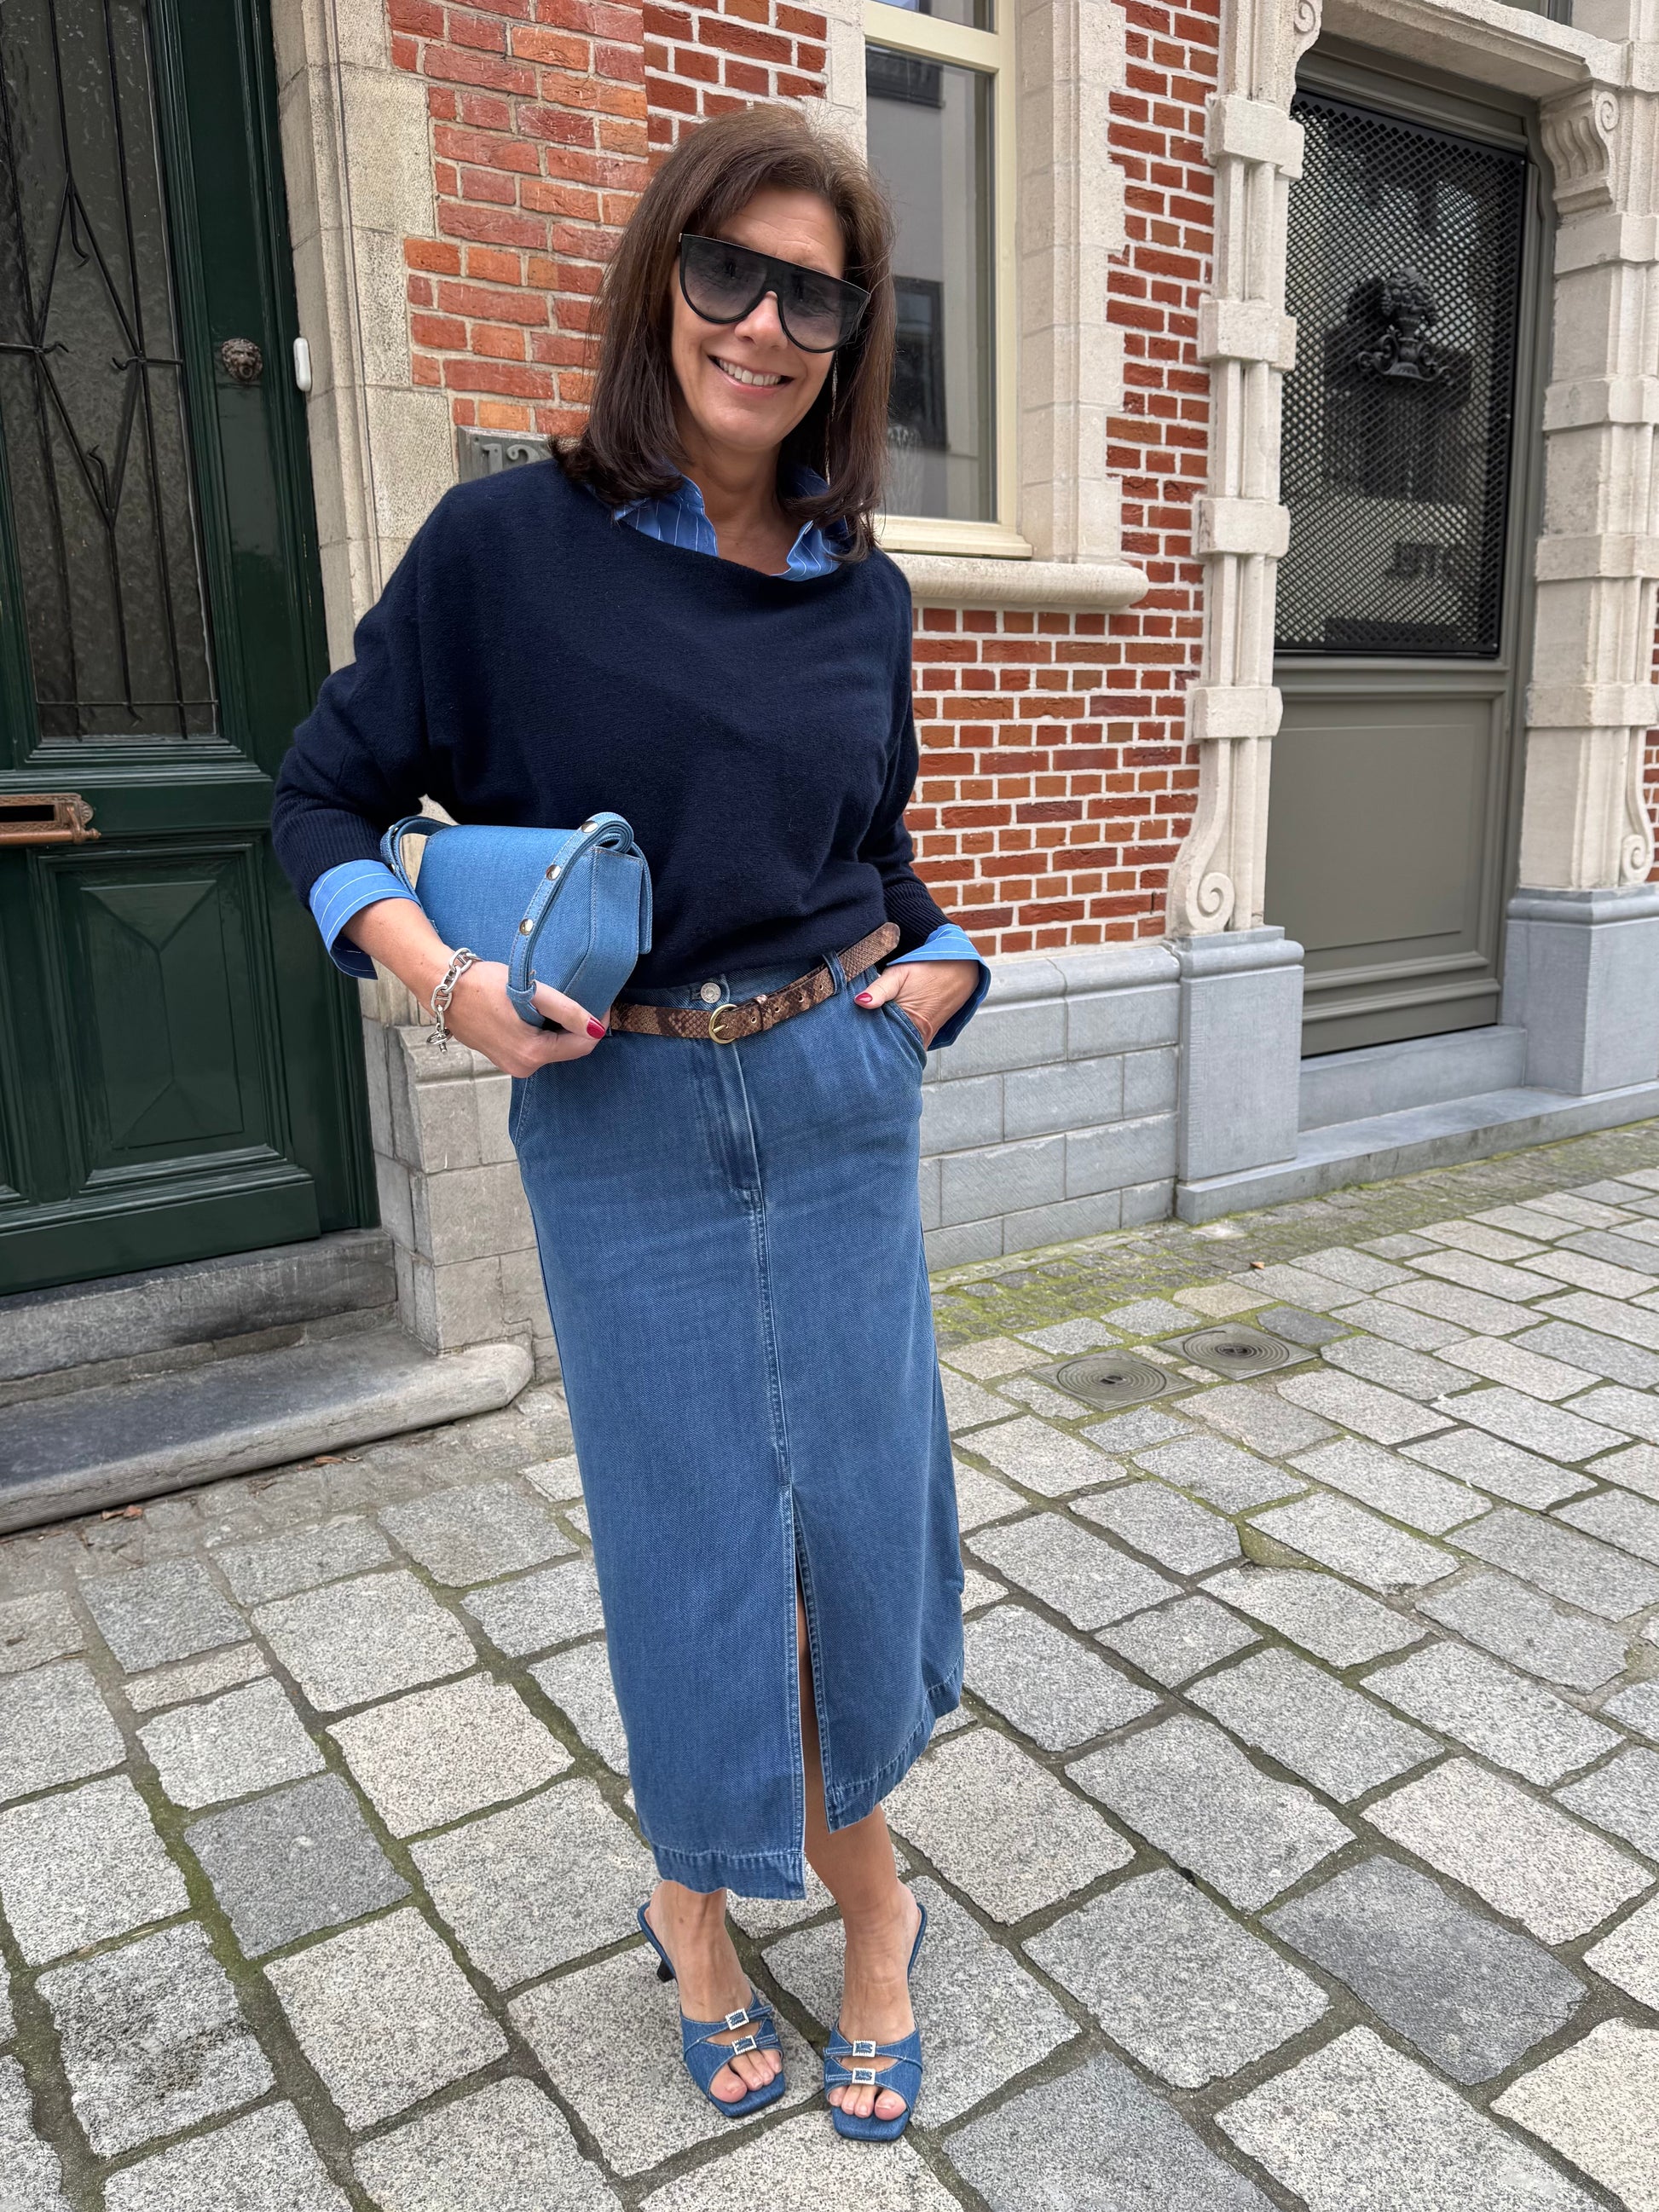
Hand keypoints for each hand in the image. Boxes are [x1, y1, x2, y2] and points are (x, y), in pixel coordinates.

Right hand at [341, 899, 607, 1077]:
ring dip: (558, 1027)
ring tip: (552, 1001)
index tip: (600, 1001)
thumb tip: (596, 1029)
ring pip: (551, 1047)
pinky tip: (533, 1010)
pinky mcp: (502, 1056)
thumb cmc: (484, 985)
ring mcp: (511, 1064)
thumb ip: (567, 1011)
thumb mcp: (531, 993)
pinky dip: (541, 1030)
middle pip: (567, 1049)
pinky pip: (534, 1046)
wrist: (443, 988)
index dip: (595, 1023)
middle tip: (577, 996)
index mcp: (532, 1055)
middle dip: (577, 1026)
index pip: (582, 1046)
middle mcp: (523, 1067)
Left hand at [853, 958, 978, 1049]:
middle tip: (849, 1045)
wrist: (961, 970)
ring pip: (897, 1050)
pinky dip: (894, 1044)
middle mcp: (916, 1036)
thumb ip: (879, 989)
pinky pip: (906, 1045)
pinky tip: (880, 1038)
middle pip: (887, 1051)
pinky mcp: (925, 1037)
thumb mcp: (899, 974)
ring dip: (882, 1047)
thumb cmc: (927, 970)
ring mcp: (923, 1039)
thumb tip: (859, 1002)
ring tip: (861, 1043)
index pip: (878, 1043)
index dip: (861, 1043)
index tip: (845, 1042)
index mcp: (908, 1023)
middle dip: (870, 1049)